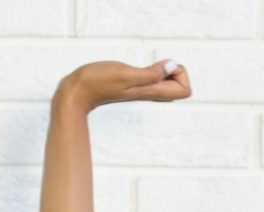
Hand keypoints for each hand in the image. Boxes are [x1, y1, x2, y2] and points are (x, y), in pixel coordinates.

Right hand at [56, 59, 191, 112]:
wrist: (79, 92)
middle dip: (175, 71)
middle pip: (180, 87)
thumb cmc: (99, 82)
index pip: (185, 90)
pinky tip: (141, 67)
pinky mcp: (135, 86)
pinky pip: (155, 80)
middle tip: (156, 64)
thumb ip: (151, 73)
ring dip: (164, 70)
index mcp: (153, 92)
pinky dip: (154, 70)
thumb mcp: (126, 73)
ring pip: (168, 83)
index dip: (179, 73)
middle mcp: (151, 94)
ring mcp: (144, 91)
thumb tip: (173, 66)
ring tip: (148, 65)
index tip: (163, 67)